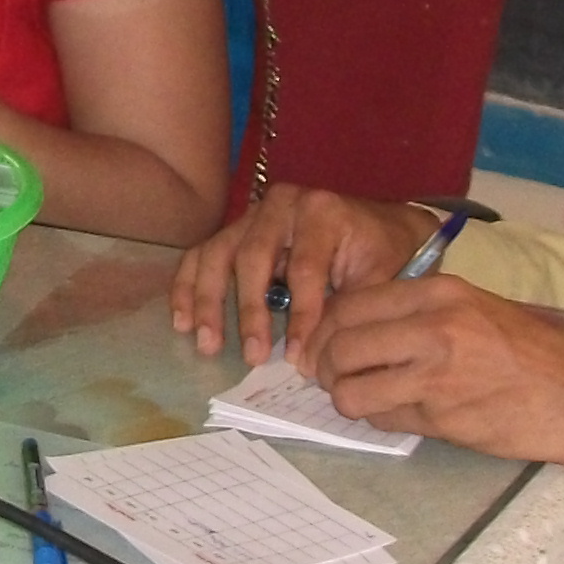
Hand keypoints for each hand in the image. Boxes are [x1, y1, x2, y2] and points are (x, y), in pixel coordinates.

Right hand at [167, 185, 434, 364]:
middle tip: (251, 356)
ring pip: (218, 254)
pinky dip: (188, 287)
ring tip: (206, 343)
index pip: (304, 268)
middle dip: (250, 311)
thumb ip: (348, 312)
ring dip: (207, 301)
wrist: (379, 226)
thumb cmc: (381, 254)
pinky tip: (183, 321)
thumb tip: (308, 359)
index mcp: (321, 211)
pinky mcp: (234, 229)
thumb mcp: (380, 278)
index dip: (300, 316)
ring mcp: (252, 214)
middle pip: (252, 256)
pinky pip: (202, 255)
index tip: (296, 357)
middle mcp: (281, 204)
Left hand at [315, 277, 563, 505]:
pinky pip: (384, 419)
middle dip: (327, 368)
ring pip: (351, 390)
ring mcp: (435, 373)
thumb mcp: (478, 308)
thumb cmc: (537, 353)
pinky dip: (382, 420)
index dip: (325, 332)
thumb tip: (359, 328)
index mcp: (440, 292)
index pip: (349, 306)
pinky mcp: (443, 417)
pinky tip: (403, 415)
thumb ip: (421, 313)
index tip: (324, 348)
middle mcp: (432, 326)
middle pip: (339, 346)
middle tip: (335, 379)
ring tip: (369, 400)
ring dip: (351, 399)